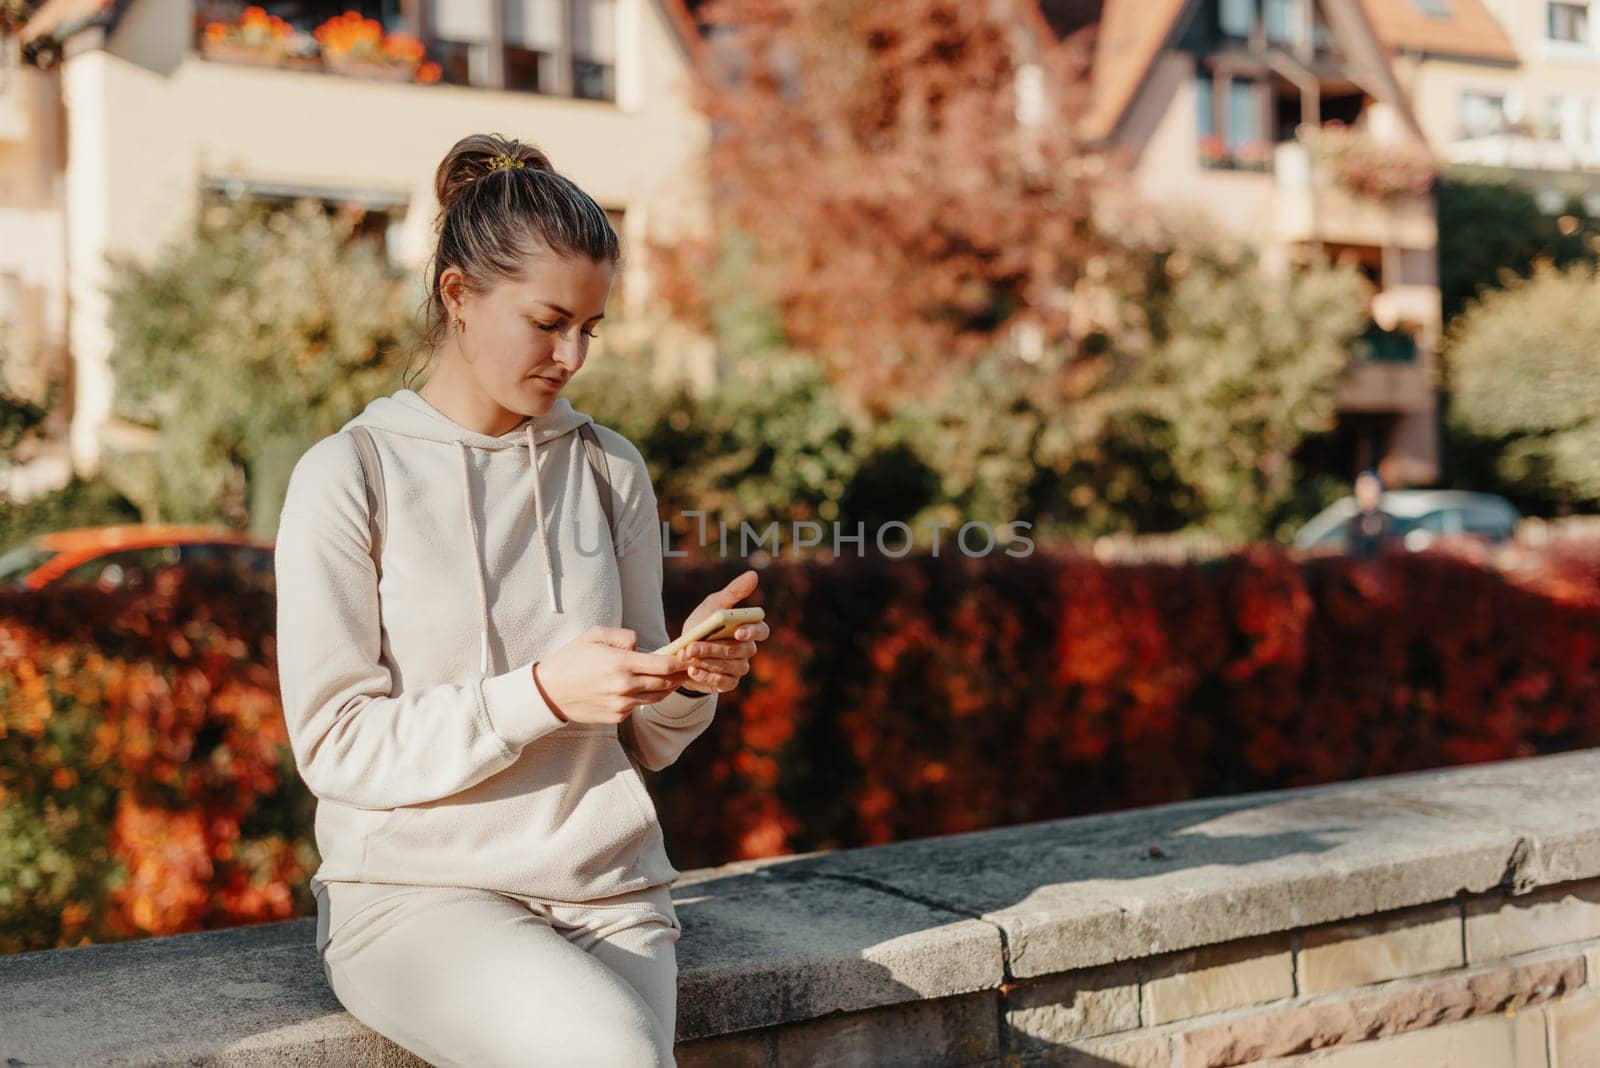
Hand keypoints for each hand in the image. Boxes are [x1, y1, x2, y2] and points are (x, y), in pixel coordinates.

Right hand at [532, 627, 689, 724]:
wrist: (549, 692)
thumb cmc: (571, 659)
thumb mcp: (594, 635)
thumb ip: (624, 636)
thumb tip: (642, 645)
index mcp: (621, 664)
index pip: (663, 665)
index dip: (681, 661)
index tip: (689, 655)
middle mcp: (624, 687)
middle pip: (665, 683)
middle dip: (679, 675)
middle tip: (688, 666)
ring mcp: (621, 705)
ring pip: (656, 697)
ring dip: (666, 687)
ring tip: (673, 677)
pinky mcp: (617, 717)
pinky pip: (639, 706)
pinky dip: (645, 697)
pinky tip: (643, 687)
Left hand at [674, 570, 769, 695]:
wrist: (683, 650)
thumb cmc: (703, 623)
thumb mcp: (713, 605)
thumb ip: (733, 592)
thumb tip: (753, 575)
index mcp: (749, 629)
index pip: (761, 631)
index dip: (752, 632)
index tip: (737, 631)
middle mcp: (748, 650)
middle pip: (739, 651)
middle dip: (714, 648)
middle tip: (692, 646)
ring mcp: (739, 668)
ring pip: (730, 667)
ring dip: (707, 661)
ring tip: (688, 656)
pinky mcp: (728, 683)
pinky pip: (723, 682)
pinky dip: (707, 676)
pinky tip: (692, 670)